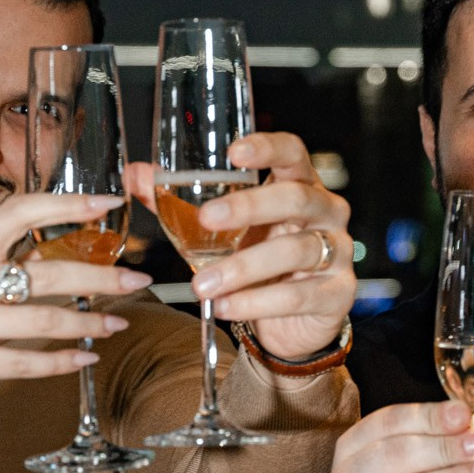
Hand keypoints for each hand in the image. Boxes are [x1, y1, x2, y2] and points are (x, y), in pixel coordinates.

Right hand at [0, 193, 151, 420]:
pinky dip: (64, 360)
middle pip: (47, 272)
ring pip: (45, 319)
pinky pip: (28, 361)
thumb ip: (2, 253)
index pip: (20, 212)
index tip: (108, 204)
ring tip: (118, 322)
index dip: (67, 205)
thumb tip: (64, 232)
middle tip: (136, 278)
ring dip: (90, 322)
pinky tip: (87, 356)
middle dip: (101, 276)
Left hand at [127, 131, 355, 362]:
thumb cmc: (257, 260)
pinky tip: (225, 307)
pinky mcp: (338, 294)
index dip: (267, 147)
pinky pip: (299, 295)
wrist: (287, 324)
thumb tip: (135, 174)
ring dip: (243, 267)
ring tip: (202, 284)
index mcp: (299, 185)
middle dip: (249, 206)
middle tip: (206, 218)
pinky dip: (257, 303)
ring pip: (296, 250)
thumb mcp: (220, 231)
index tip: (233, 151)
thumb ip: (178, 203)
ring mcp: (337, 252)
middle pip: (295, 197)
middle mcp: (326, 211)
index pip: (292, 153)